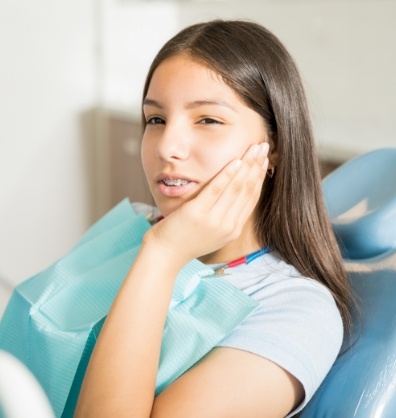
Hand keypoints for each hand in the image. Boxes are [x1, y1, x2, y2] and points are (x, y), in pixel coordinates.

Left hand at [143, 142, 269, 263]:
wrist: (165, 254)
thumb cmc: (185, 240)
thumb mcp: (212, 232)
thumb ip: (224, 216)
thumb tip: (233, 194)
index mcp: (233, 230)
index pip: (251, 198)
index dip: (259, 177)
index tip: (264, 161)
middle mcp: (228, 226)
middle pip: (248, 190)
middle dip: (257, 166)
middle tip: (264, 146)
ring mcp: (214, 220)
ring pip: (237, 188)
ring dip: (248, 165)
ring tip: (255, 148)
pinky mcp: (198, 213)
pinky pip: (216, 190)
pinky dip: (228, 174)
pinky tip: (236, 161)